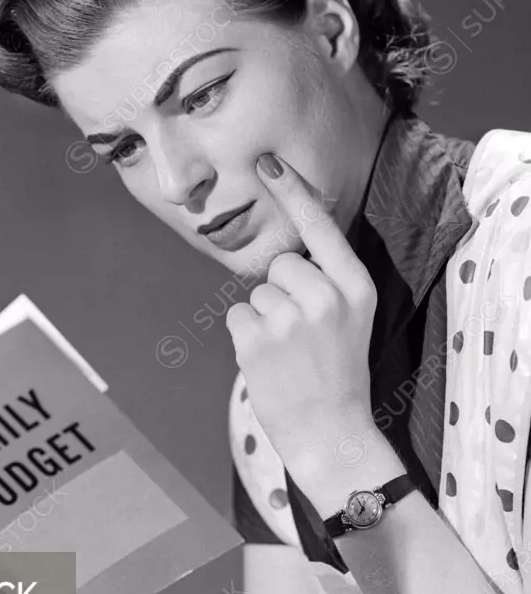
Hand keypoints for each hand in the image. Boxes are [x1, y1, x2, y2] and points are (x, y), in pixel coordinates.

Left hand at [225, 152, 377, 474]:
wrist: (332, 432)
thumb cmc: (337, 372)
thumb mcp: (352, 318)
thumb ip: (327, 281)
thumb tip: (285, 250)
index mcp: (356, 287)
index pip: (321, 228)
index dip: (293, 192)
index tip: (267, 161)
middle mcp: (326, 297)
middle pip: (281, 262)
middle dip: (282, 290)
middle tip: (302, 333)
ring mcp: (291, 319)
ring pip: (256, 291)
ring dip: (263, 317)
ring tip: (287, 352)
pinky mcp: (257, 340)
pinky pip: (236, 314)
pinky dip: (245, 336)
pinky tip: (269, 361)